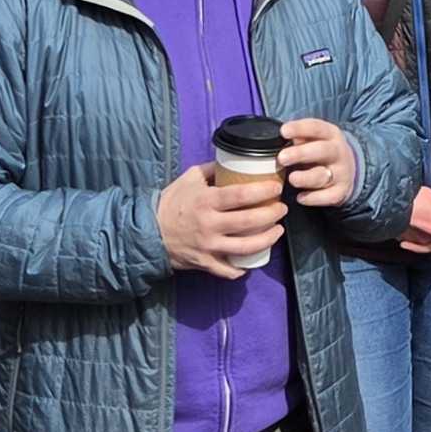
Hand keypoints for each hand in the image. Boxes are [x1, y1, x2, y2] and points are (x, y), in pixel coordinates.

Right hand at [158, 160, 285, 276]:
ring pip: (245, 248)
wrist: (148, 231)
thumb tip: (234, 160)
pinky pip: (229, 271)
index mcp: (205, 201)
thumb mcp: (189, 178)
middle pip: (249, 222)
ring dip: (267, 240)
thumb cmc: (171, 202)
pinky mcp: (205, 263)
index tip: (276, 187)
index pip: (240, 195)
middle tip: (282, 209)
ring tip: (277, 231)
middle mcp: (209, 224)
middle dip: (272, 215)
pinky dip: (243, 269)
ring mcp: (208, 247)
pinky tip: (253, 260)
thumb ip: (212, 169)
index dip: (263, 191)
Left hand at [277, 116, 361, 208]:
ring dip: (306, 178)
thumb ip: (300, 137)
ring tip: (292, 179)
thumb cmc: (322, 151)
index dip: (299, 129)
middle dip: (300, 154)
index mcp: (330, 134)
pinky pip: (328, 197)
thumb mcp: (315, 138)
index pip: (316, 128)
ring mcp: (341, 173)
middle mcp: (338, 152)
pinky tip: (301, 197)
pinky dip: (313, 198)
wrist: (349, 168)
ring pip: (323, 176)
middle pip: (321, 151)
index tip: (283, 131)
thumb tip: (280, 137)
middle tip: (282, 158)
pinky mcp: (341, 191)